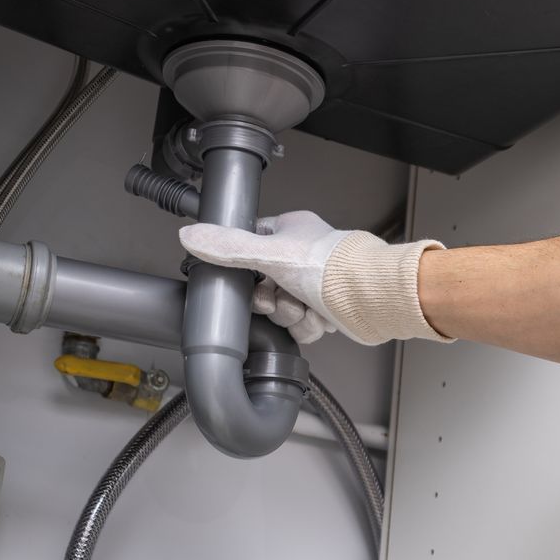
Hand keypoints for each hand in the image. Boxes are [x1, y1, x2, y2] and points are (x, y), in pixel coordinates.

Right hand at [180, 210, 347, 343]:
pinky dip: (309, 327)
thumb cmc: (331, 267)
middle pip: (265, 287)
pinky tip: (320, 317)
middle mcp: (305, 256)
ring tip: (306, 306)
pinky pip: (303, 326)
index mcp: (291, 232)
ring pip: (283, 310)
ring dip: (292, 315)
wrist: (369, 297)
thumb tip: (190, 236)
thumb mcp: (268, 253)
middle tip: (281, 298)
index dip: (246, 272)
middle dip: (272, 302)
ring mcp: (317, 284)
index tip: (250, 281)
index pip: (251, 249)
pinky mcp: (328, 309)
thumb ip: (227, 247)